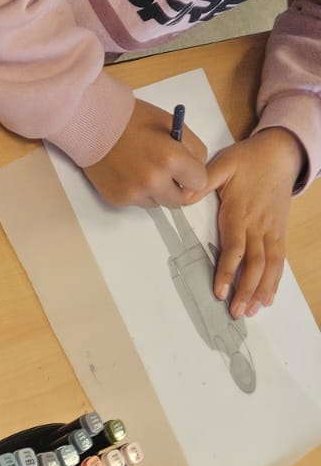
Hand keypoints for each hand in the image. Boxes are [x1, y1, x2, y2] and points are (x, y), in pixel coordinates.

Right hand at [85, 99, 207, 207]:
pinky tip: (129, 173)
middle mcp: (154, 181)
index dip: (194, 174)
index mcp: (171, 159)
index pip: (199, 182)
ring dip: (158, 190)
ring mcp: (135, 193)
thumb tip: (198, 170)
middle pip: (180, 200)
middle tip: (170, 173)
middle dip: (178, 187)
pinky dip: (139, 191)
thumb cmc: (133, 120)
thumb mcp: (172, 124)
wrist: (95, 125)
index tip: (188, 170)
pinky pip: (140, 202)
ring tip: (145, 169)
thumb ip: (192, 148)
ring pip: (159, 203)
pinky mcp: (120, 200)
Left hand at [199, 128, 302, 318]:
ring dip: (261, 290)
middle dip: (246, 289)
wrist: (280, 153)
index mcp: (241, 213)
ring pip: (270, 265)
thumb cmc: (248, 160)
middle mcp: (258, 226)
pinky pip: (279, 259)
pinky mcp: (279, 232)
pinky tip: (268, 298)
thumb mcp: (224, 164)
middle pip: (255, 263)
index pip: (235, 248)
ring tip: (251, 311)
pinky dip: (275, 280)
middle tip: (235, 312)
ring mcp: (271, 230)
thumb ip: (205, 181)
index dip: (227, 271)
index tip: (220, 292)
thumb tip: (184, 197)